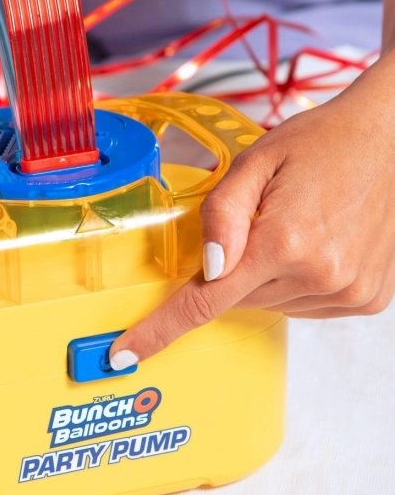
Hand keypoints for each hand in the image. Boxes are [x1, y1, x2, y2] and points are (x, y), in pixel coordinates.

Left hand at [109, 51, 394, 370]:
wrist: (389, 140)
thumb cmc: (319, 144)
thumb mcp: (254, 162)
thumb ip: (222, 215)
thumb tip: (207, 269)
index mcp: (285, 240)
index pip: (205, 302)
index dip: (160, 329)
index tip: (126, 354)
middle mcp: (320, 274)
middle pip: (235, 300)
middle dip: (229, 271)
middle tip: (255, 226)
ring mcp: (346, 291)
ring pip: (268, 304)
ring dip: (264, 276)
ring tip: (293, 228)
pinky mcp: (364, 298)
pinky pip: (302, 305)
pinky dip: (293, 283)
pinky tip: (313, 244)